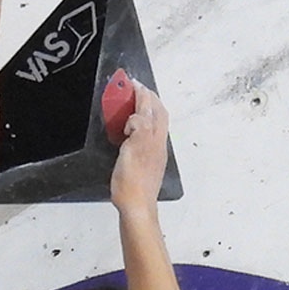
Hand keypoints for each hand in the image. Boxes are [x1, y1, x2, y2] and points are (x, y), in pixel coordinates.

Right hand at [109, 70, 169, 210]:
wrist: (137, 206)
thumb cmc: (130, 183)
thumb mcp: (130, 151)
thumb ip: (137, 129)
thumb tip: (136, 117)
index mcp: (152, 138)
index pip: (150, 108)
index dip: (141, 94)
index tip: (132, 83)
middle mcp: (157, 142)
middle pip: (158, 113)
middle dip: (149, 98)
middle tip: (136, 89)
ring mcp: (155, 152)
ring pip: (156, 123)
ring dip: (148, 109)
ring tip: (137, 103)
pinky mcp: (150, 160)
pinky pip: (151, 133)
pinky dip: (144, 123)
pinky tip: (136, 127)